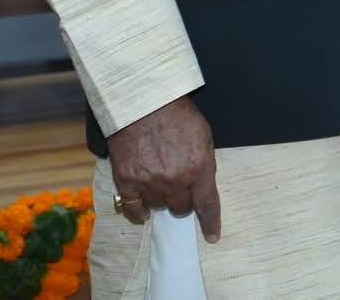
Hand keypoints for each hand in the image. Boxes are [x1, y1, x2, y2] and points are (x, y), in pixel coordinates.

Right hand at [107, 95, 221, 240]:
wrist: (142, 103)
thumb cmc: (177, 115)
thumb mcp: (203, 136)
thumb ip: (204, 163)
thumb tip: (201, 184)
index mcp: (198, 167)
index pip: (207, 203)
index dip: (210, 222)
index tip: (212, 235)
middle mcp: (175, 180)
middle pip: (182, 207)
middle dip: (184, 200)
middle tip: (179, 185)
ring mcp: (149, 183)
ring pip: (160, 206)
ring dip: (163, 199)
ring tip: (160, 181)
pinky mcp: (127, 182)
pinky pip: (133, 208)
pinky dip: (139, 212)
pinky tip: (144, 210)